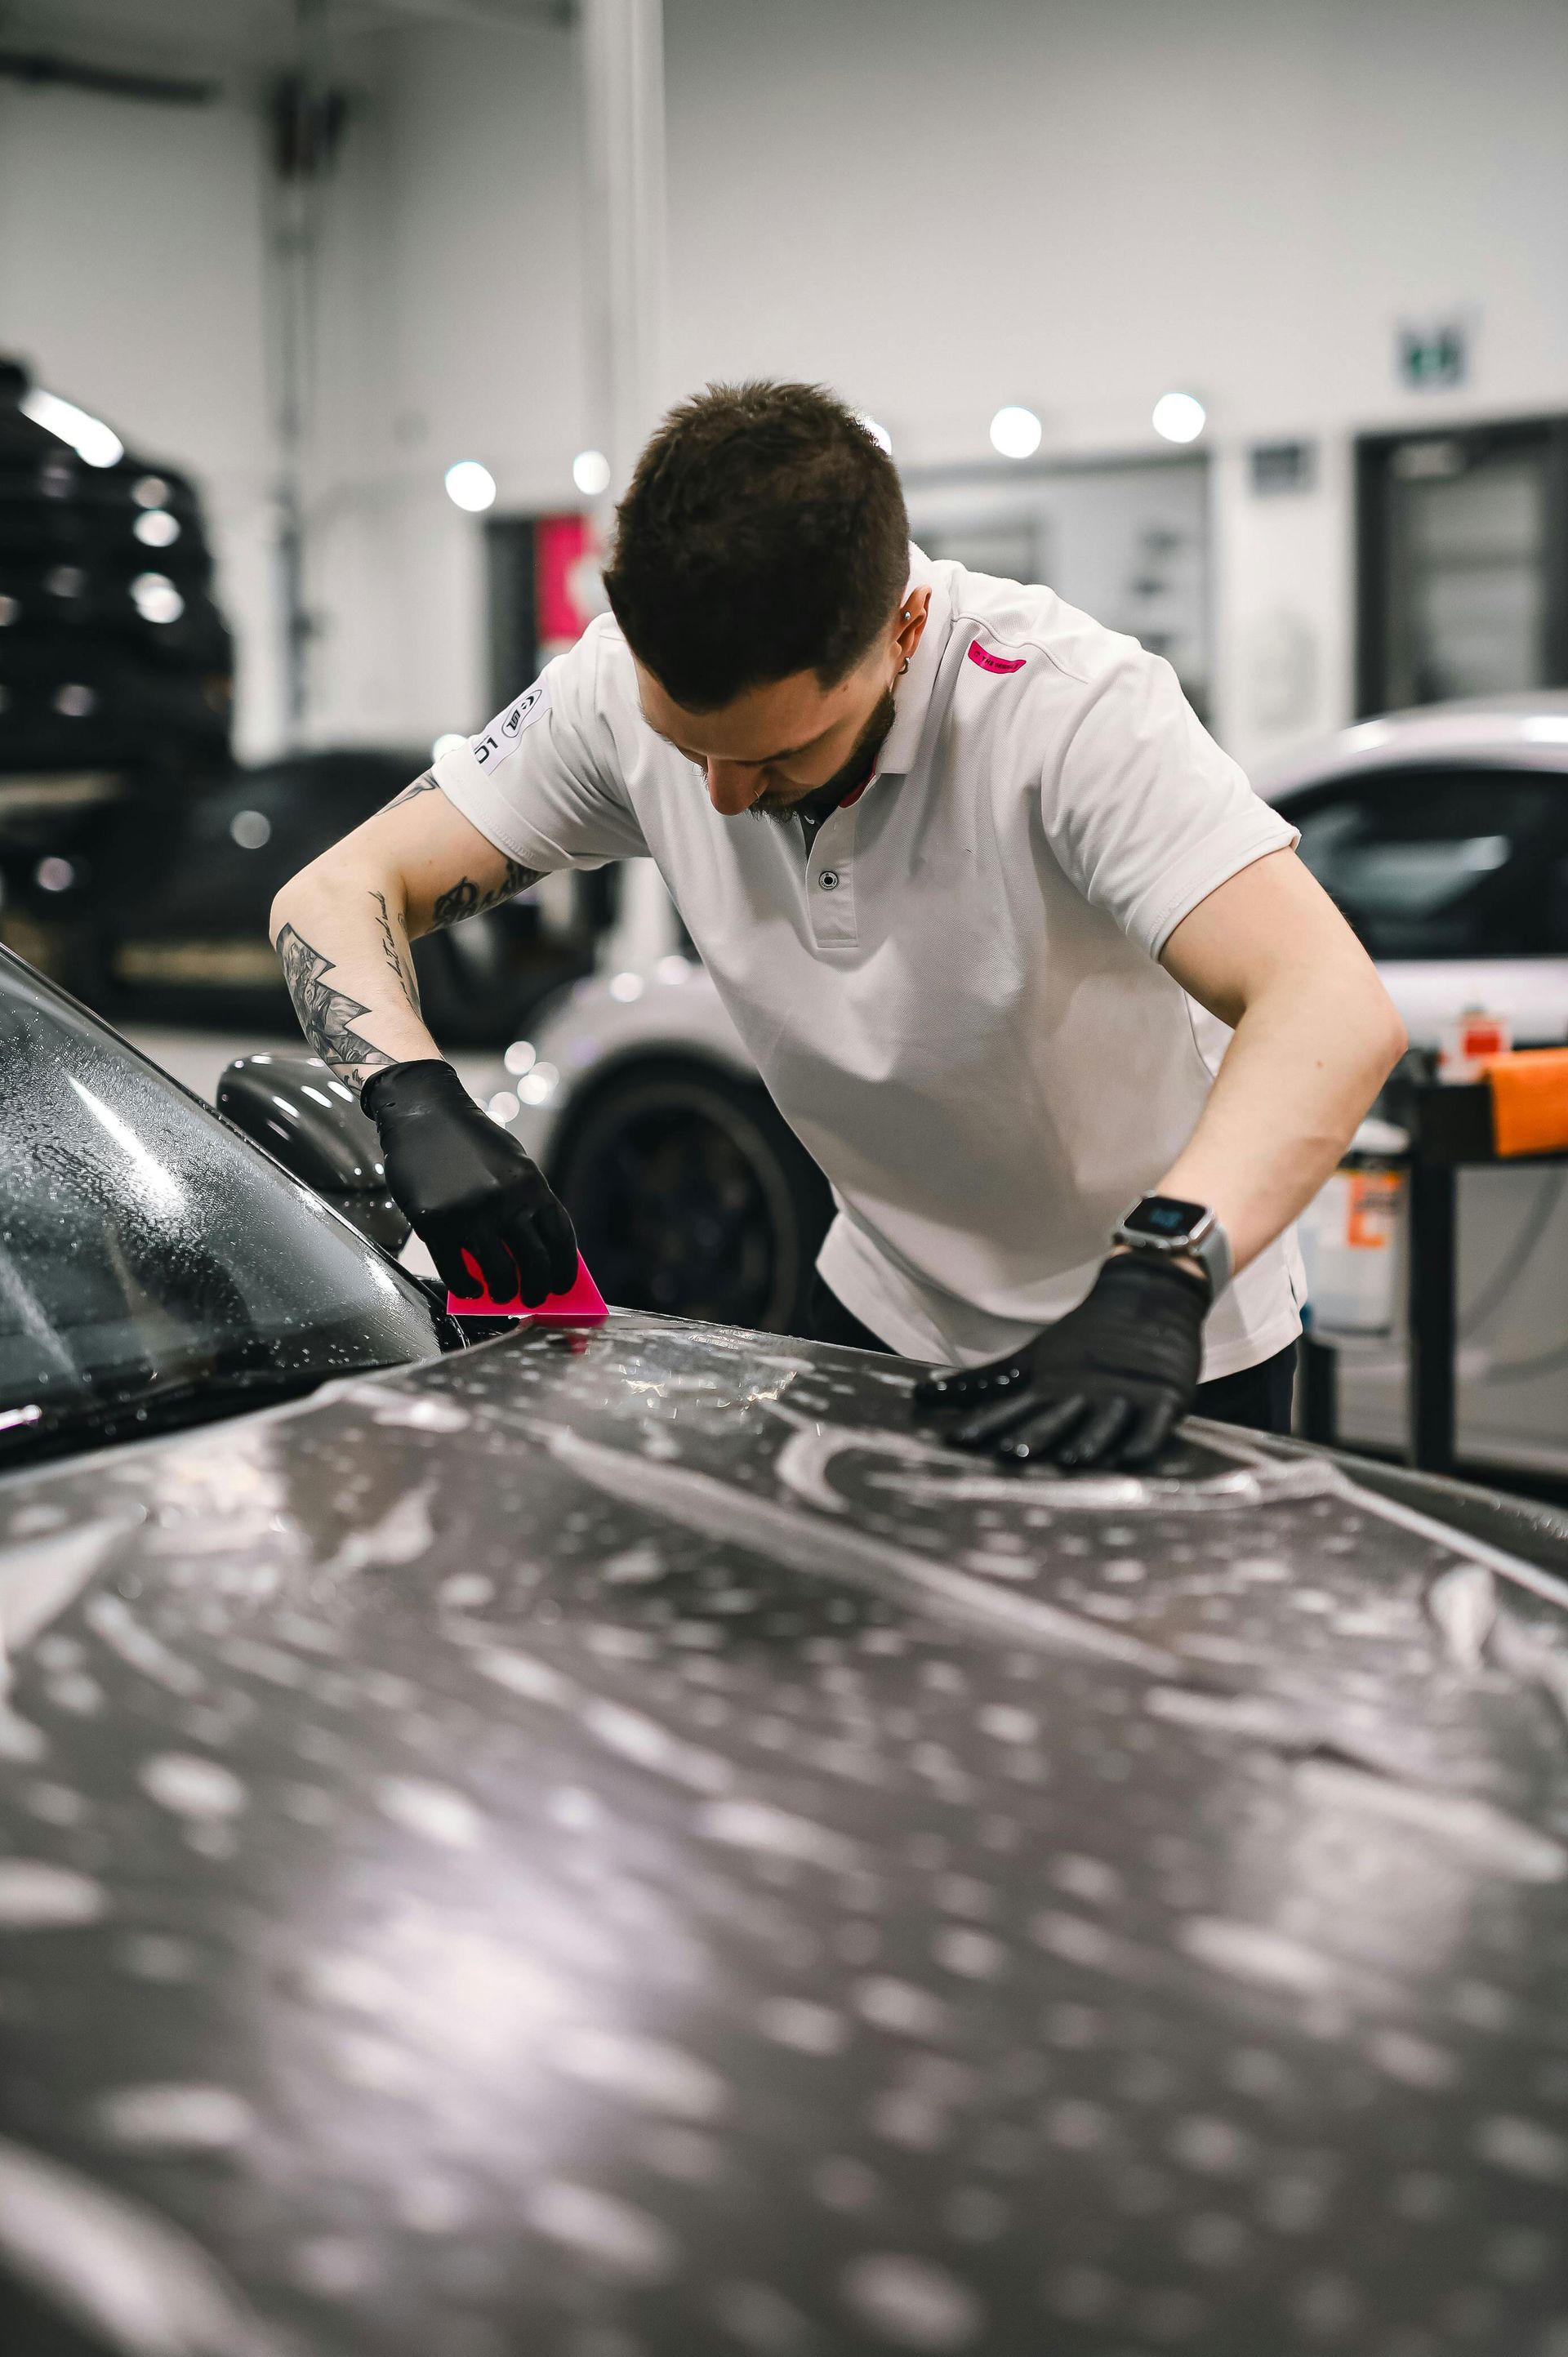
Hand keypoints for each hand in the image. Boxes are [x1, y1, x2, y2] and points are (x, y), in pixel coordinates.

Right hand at [362, 1058, 577, 1305]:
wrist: (423, 1113)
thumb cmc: (469, 1142)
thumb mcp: (510, 1164)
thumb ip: (524, 1205)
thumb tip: (532, 1258)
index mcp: (531, 1185)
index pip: (560, 1239)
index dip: (565, 1269)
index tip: (562, 1286)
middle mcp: (505, 1201)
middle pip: (534, 1264)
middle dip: (537, 1291)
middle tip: (533, 1300)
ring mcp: (470, 1214)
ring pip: (499, 1275)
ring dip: (504, 1294)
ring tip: (501, 1296)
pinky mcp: (435, 1223)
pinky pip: (456, 1271)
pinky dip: (467, 1288)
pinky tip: (471, 1289)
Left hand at [912, 1254, 1207, 1468]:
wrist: (1148, 1297)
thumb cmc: (1084, 1339)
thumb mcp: (1031, 1360)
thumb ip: (981, 1383)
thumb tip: (921, 1394)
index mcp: (1051, 1387)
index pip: (1013, 1409)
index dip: (987, 1425)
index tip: (955, 1441)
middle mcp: (1083, 1394)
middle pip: (1056, 1419)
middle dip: (1034, 1437)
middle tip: (1010, 1455)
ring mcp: (1124, 1396)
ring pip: (1103, 1424)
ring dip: (1088, 1442)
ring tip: (1073, 1461)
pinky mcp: (1163, 1398)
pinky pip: (1154, 1424)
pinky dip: (1144, 1439)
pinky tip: (1132, 1457)